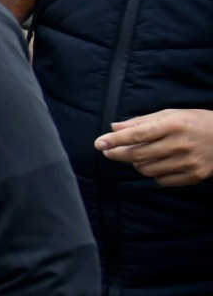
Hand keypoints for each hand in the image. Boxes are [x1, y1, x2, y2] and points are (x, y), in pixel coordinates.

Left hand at [98, 108, 212, 186]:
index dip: (116, 140)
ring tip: (140, 155)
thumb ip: (142, 122)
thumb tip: (114, 127)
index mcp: (174, 124)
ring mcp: (188, 162)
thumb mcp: (172, 115)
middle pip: (138, 155)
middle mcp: (181, 144)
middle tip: (108, 151)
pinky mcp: (194, 176)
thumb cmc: (196, 122)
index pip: (138, 134)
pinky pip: (161, 180)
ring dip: (136, 163)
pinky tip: (158, 164)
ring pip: (146, 169)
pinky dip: (154, 173)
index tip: (98, 143)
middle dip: (117, 154)